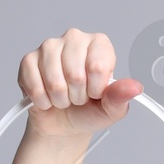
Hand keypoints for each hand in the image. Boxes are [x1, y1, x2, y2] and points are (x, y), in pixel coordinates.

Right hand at [12, 31, 139, 163]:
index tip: (96, 93)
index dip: (96, 89)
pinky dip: (43, 101)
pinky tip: (48, 98)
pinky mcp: (29, 61)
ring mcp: (49, 47)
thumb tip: (134, 87)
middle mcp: (74, 39)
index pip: (97, 66)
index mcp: (98, 44)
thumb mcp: (111, 109)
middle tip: (78, 97)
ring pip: (54, 81)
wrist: (64, 124)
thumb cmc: (89, 111)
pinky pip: (35, 86)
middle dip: (77, 96)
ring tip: (64, 98)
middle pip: (75, 74)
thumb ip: (121, 97)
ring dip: (60, 100)